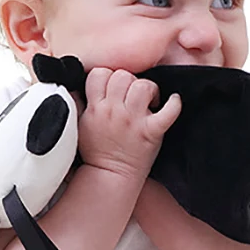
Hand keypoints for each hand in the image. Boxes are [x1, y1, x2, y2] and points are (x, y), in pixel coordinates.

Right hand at [77, 67, 180, 181]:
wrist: (110, 175)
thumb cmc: (97, 150)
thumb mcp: (79, 124)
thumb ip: (79, 102)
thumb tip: (75, 83)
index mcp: (96, 108)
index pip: (99, 73)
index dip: (108, 76)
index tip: (114, 87)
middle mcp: (114, 112)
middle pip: (123, 76)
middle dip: (129, 81)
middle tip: (132, 95)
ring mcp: (133, 122)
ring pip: (143, 86)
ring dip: (148, 89)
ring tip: (148, 101)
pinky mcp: (151, 132)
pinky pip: (168, 112)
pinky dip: (174, 104)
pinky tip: (173, 101)